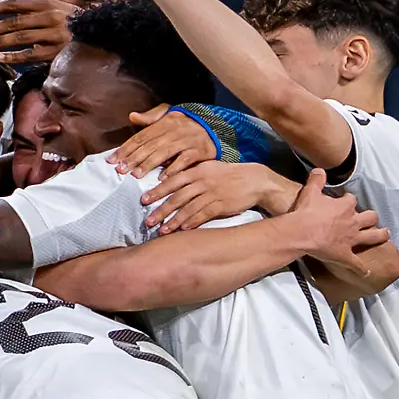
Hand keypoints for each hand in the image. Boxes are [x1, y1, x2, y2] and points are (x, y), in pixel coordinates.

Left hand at [0, 0, 77, 64]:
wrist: (99, 34)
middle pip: (13, 21)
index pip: (14, 3)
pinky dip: (14, 56)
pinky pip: (30, 54)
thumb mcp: (54, 11)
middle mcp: (49, 15)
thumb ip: (34, 13)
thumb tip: (8, 15)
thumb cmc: (70, 24)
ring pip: (19, 37)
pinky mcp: (56, 51)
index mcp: (46, 3)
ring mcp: (53, 34)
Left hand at [109, 107, 215, 178]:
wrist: (218, 127)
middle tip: (121, 170)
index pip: (141, 136)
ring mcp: (187, 140)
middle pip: (150, 145)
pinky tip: (162, 178)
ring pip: (164, 152)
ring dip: (149, 164)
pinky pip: (184, 161)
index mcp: (165, 122)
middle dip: (133, 158)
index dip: (126, 148)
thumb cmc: (189, 124)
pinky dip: (173, 169)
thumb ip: (152, 117)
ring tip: (136, 175)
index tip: (113, 160)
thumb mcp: (171, 114)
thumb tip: (132, 116)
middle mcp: (175, 130)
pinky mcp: (199, 151)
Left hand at [142, 160, 291, 232]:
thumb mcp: (209, 168)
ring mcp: (212, 193)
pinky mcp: (221, 205)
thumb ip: (190, 174)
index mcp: (198, 170)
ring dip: (173, 221)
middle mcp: (203, 181)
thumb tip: (169, 180)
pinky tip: (181, 230)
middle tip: (147, 221)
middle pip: (177, 196)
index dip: (157, 191)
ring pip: (188, 208)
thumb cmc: (228, 175)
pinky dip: (191, 222)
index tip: (143, 200)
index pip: (173, 180)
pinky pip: (203, 215)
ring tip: (162, 230)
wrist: (254, 180)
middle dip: (160, 209)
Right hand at [291, 168, 389, 271]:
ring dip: (379, 235)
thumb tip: (319, 171)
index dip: (348, 202)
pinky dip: (361, 268)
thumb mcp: (310, 191)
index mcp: (345, 206)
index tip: (345, 202)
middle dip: (371, 217)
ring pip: (372, 236)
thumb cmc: (305, 213)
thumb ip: (317, 180)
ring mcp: (351, 239)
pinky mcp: (345, 255)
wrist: (301, 232)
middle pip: (370, 216)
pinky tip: (366, 272)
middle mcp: (352, 221)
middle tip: (371, 218)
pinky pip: (356, 264)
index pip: (352, 200)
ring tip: (385, 235)